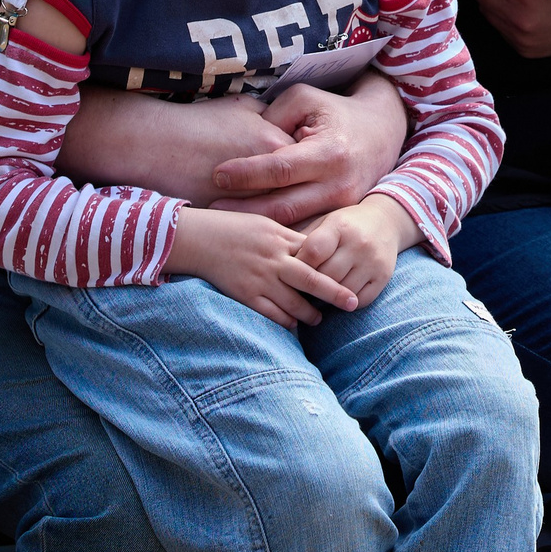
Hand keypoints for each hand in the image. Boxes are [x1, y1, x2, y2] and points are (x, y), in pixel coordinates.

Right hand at [168, 206, 358, 327]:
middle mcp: (274, 260)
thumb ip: (289, 237)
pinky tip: (292, 327)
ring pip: (294, 304)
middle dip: (335, 293)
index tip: (353, 275)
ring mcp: (260, 279)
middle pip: (312, 280)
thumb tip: (313, 248)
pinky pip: (271, 315)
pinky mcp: (245, 295)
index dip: (335, 267)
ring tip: (318, 320)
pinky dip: (285, 323)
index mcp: (281, 239)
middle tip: (352, 304)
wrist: (197, 238)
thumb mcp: (265, 224)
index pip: (316, 255)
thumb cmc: (232, 228)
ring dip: (309, 315)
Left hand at [207, 76, 408, 222]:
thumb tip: (245, 144)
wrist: (383, 132)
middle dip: (244, 210)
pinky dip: (277, 228)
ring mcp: (342, 207)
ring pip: (292, 224)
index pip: (280, 169)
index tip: (217, 174)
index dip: (246, 174)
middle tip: (209, 207)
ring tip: (224, 219)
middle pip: (282, 207)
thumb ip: (273, 118)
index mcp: (329, 153)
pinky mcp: (340, 218)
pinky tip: (252, 224)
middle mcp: (338, 185)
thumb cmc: (335, 112)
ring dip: (257, 223)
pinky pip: (304, 227)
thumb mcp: (305, 100)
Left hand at [295, 195, 418, 308]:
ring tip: (315, 296)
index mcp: (339, 226)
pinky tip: (337, 299)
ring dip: (327, 297)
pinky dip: (346, 303)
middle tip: (298, 290)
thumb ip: (303, 240)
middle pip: (326, 275)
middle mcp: (358, 243)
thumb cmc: (345, 225)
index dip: (298, 265)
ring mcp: (373, 262)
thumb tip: (277, 261)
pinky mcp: (383, 277)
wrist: (386, 221)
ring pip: (342, 291)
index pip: (313, 252)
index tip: (290, 273)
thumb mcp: (325, 222)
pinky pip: (360, 300)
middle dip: (310, 284)